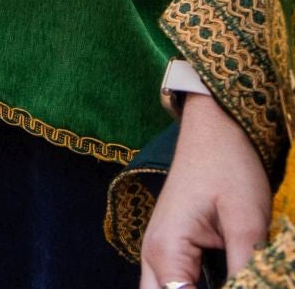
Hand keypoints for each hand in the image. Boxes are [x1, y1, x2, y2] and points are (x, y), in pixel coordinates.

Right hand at [140, 92, 269, 288]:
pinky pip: (177, 283)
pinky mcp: (174, 248)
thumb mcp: (245, 221)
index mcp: (166, 249)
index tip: (248, 285)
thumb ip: (245, 268)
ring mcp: (160, 252)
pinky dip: (194, 288)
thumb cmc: (228, 167)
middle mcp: (154, 255)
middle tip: (238, 285)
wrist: (216, 129)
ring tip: (236, 279)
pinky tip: (227, 280)